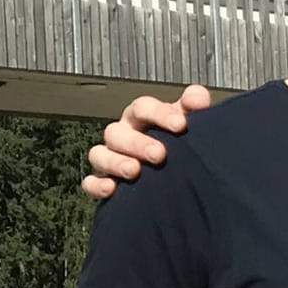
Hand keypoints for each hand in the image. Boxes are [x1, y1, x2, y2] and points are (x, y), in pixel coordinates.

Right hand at [81, 84, 213, 199]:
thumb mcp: (187, 120)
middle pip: (116, 132)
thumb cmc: (179, 139)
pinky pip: (90, 182)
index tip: (181, 125)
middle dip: (137, 143)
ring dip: (115, 162)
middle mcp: (122, 134)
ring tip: (134, 171)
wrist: (178, 172)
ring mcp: (110, 157)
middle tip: (159, 154)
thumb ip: (194, 105)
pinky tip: (111, 189)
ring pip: (99, 154)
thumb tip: (197, 98)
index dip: (160, 114)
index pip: (143, 108)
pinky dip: (97, 185)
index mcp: (140, 117)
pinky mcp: (104, 181)